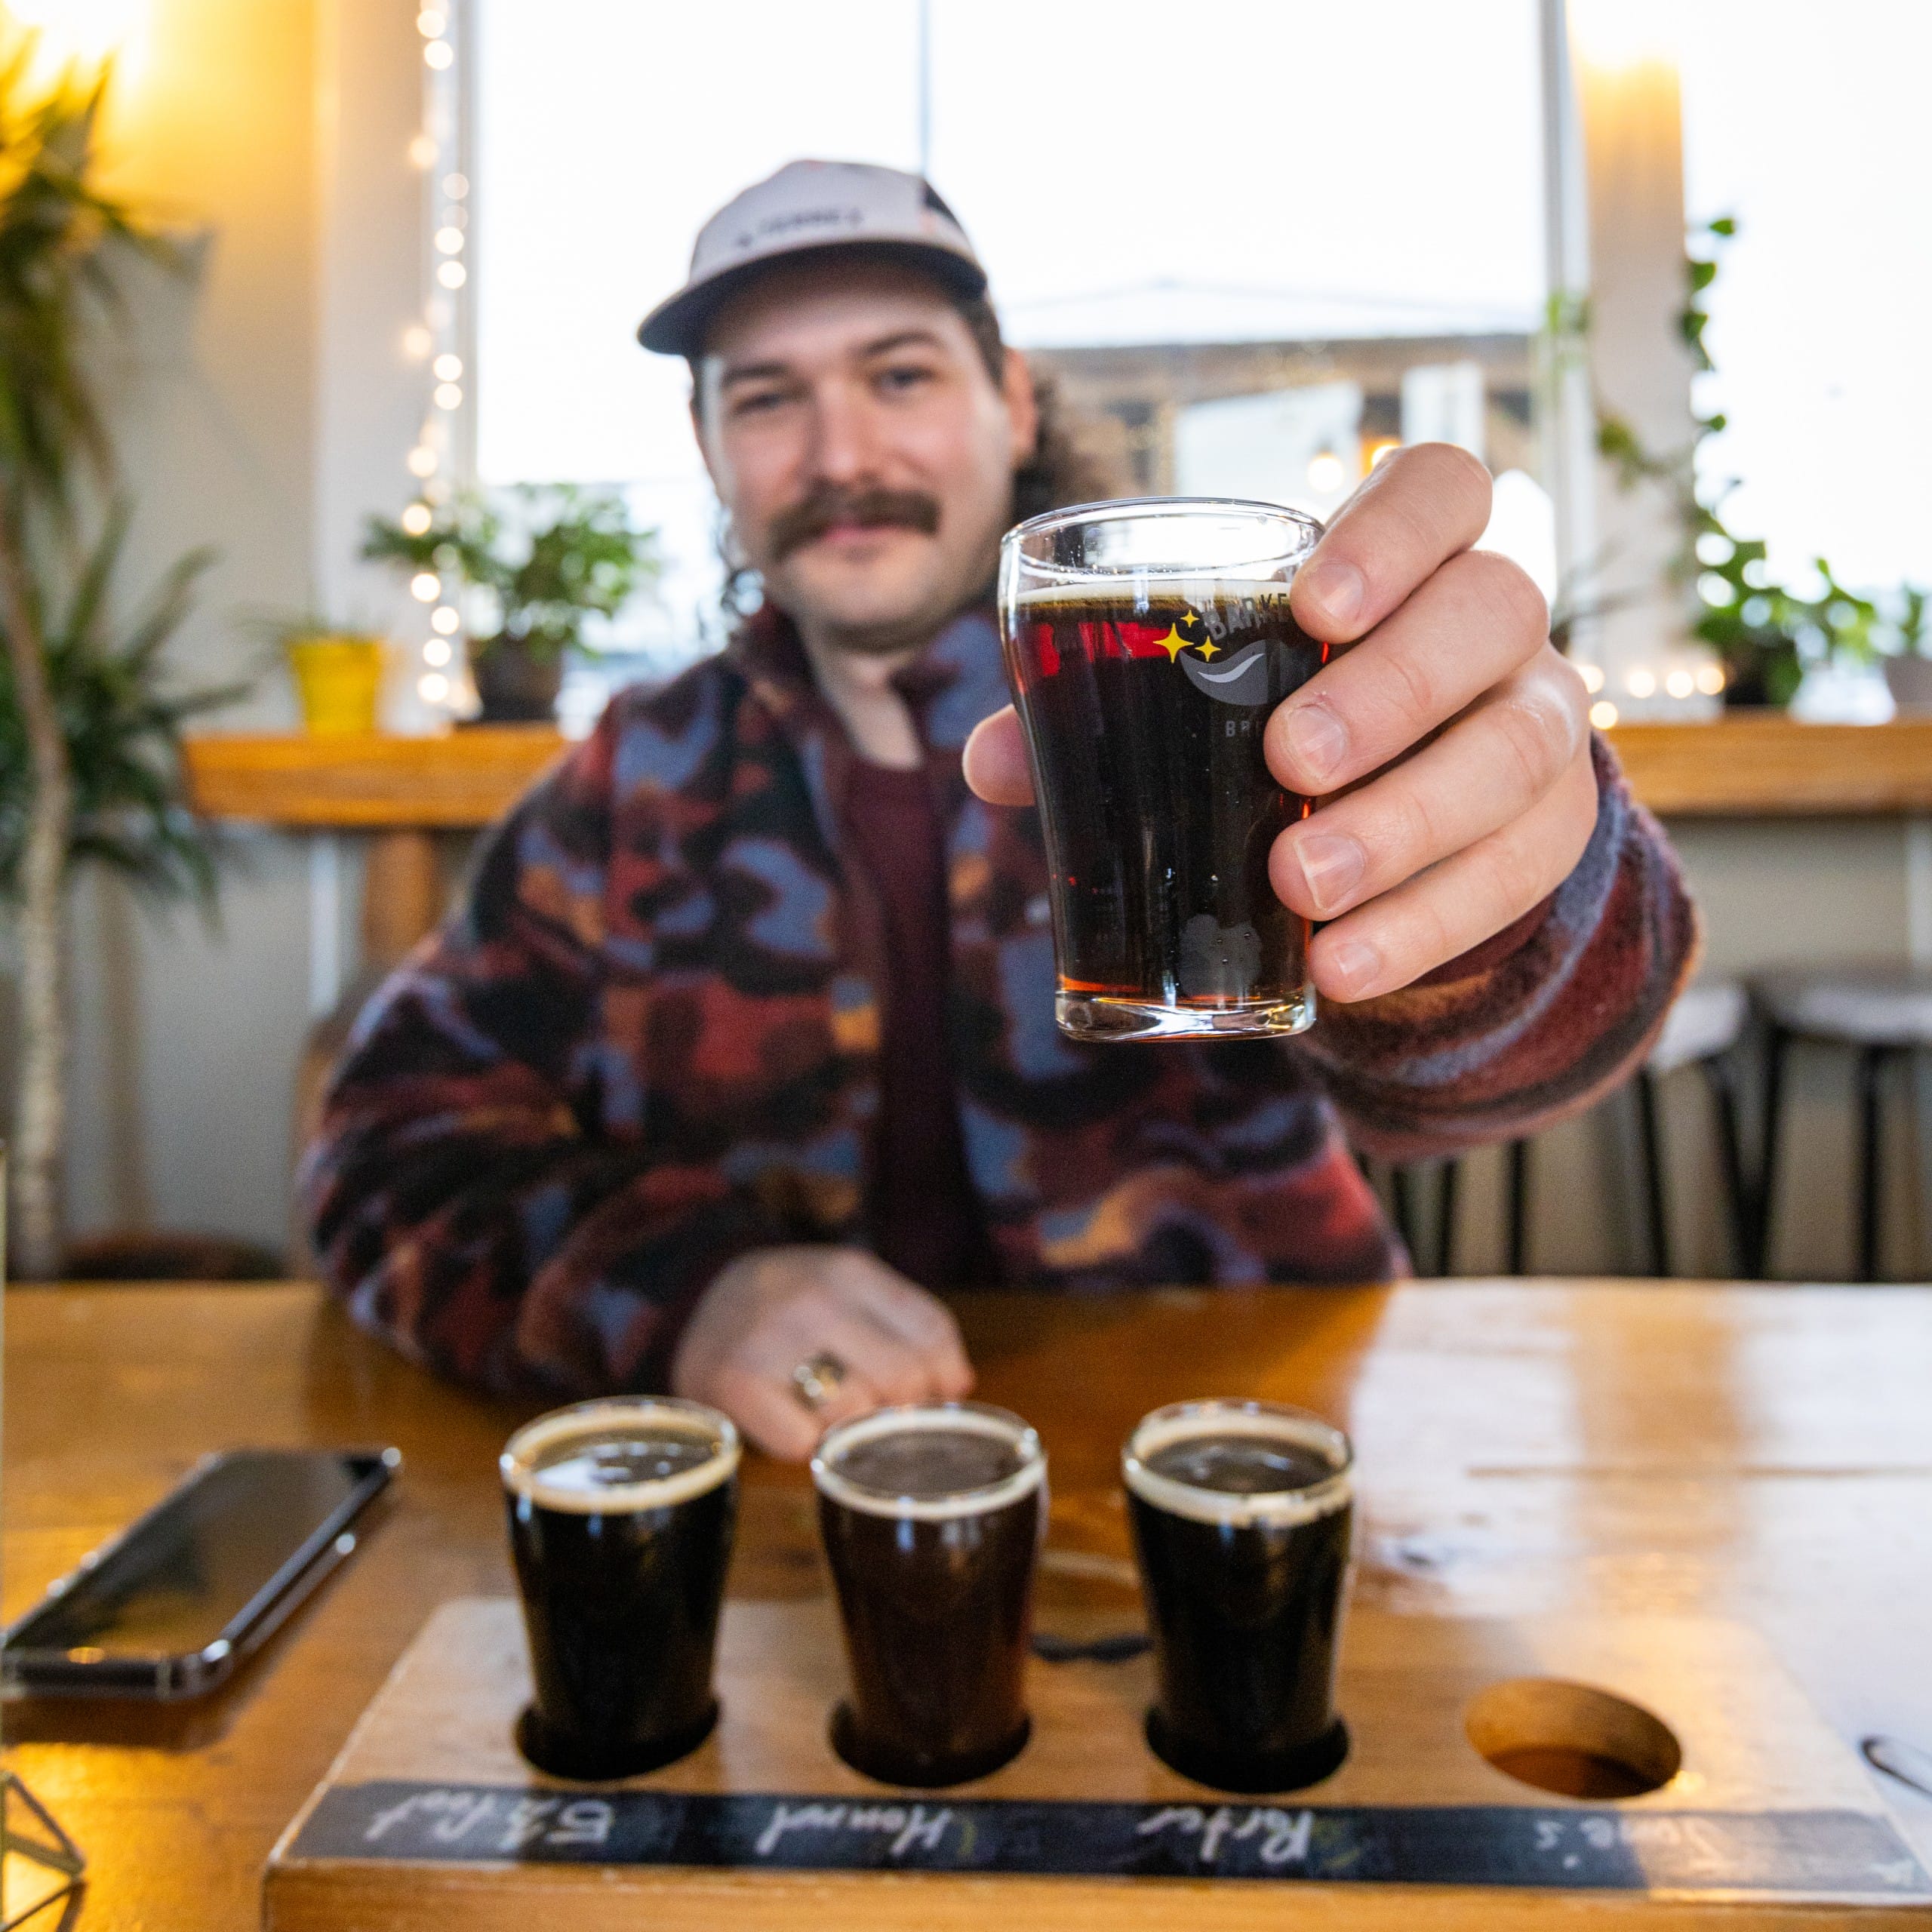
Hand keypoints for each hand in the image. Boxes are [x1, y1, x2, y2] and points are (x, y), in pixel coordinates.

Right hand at [669, 1245, 974, 1459]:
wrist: (698, 1301)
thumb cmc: (793, 1308)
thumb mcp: (850, 1292)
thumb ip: (909, 1327)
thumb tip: (959, 1386)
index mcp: (850, 1270)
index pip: (931, 1332)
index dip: (942, 1376)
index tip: (926, 1393)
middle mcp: (812, 1297)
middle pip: (903, 1378)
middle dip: (898, 1409)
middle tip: (873, 1412)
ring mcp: (770, 1337)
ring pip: (855, 1414)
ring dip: (849, 1429)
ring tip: (825, 1411)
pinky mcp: (734, 1381)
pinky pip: (802, 1443)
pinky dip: (805, 1446)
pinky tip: (791, 1423)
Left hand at [963, 444, 1596, 1002]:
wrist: (1399, 822)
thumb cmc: (1282, 721)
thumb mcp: (1205, 702)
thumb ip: (1100, 715)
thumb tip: (987, 762)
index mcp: (1408, 559)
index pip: (1443, 489)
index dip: (1395, 531)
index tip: (1314, 603)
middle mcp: (1494, 624)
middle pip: (1493, 611)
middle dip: (1392, 688)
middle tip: (1289, 761)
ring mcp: (1537, 722)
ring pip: (1516, 749)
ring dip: (1407, 821)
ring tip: (1301, 884)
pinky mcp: (1549, 831)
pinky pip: (1518, 871)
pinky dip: (1427, 924)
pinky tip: (1342, 963)